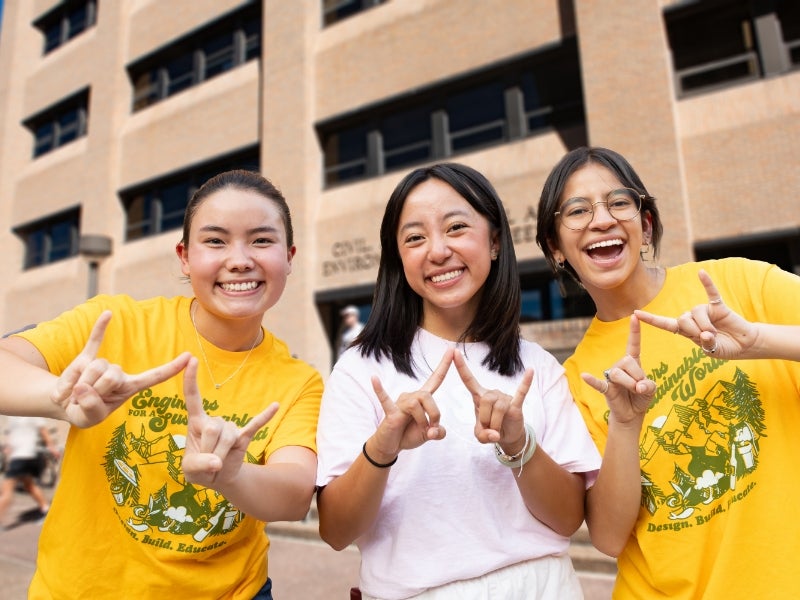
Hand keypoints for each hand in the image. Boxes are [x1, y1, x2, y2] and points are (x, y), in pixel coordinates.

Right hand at [53, 311, 191, 427]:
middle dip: (92, 390)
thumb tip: (83, 387)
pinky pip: (94, 339)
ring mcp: (103, 364)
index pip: (154, 377)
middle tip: (85, 400)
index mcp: (129, 388)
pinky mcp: (86, 356)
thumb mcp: (87, 417)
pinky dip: (100, 328)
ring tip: (77, 392)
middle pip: (110, 374)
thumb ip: (90, 406)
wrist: (62, 404)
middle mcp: (119, 374)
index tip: (190, 357)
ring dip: (79, 383)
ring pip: (95, 367)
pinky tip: (108, 313)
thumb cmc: (82, 412)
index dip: (171, 369)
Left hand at [181, 357, 277, 487]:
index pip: (193, 397)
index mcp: (196, 422)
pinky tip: (275, 406)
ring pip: (227, 437)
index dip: (191, 379)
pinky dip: (265, 416)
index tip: (191, 359)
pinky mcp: (244, 436)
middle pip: (211, 428)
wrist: (219, 477)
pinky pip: (255, 424)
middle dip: (208, 450)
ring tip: (217, 463)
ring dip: (221, 454)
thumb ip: (199, 464)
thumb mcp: (190, 470)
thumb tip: (218, 462)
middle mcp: (214, 420)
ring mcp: (230, 427)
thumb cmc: (199, 469)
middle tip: (206, 463)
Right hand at [368, 348, 452, 458]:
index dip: (444, 365)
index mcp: (422, 398)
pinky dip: (380, 389)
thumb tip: (435, 431)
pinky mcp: (390, 412)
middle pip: (428, 396)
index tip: (452, 349)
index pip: (436, 379)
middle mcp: (411, 396)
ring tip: (422, 430)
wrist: (391, 446)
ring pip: (416, 403)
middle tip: (433, 429)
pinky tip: (374, 378)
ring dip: (423, 420)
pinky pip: (385, 399)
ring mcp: (399, 403)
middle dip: (435, 414)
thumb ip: (439, 432)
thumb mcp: (430, 434)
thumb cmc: (409, 435)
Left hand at [453, 348, 531, 447]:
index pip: (469, 380)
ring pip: (498, 407)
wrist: (507, 436)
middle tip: (488, 429)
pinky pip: (521, 392)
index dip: (461, 367)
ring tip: (497, 430)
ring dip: (496, 423)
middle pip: (485, 400)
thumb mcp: (481, 435)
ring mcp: (505, 398)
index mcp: (479, 397)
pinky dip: (526, 383)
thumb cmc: (491, 430)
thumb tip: (495, 435)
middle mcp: (492, 393)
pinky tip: (530, 371)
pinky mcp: (516, 404)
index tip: (454, 352)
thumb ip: (482, 435)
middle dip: (485, 419)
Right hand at [581, 314, 654, 427]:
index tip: (634, 315)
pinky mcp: (606, 388)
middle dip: (638, 375)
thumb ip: (649, 385)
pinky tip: (584, 376)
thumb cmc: (641, 397)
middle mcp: (620, 366)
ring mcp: (611, 377)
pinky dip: (592, 380)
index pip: (633, 344)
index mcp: (633, 362)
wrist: (632, 414)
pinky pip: (599, 383)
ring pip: (618, 373)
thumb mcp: (651, 389)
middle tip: (641, 387)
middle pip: (628, 361)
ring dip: (630, 384)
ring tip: (634, 391)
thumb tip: (638, 386)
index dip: (634, 331)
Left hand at [635, 270, 756, 359]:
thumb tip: (705, 334)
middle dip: (694, 330)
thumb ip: (706, 344)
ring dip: (705, 326)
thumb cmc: (725, 348)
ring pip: (695, 312)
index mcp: (686, 330)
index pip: (664, 323)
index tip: (635, 313)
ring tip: (714, 333)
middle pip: (682, 318)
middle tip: (707, 338)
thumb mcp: (712, 351)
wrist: (744, 344)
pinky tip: (701, 272)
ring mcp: (705, 311)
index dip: (651, 319)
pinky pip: (711, 292)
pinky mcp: (718, 306)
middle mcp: (692, 318)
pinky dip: (707, 283)